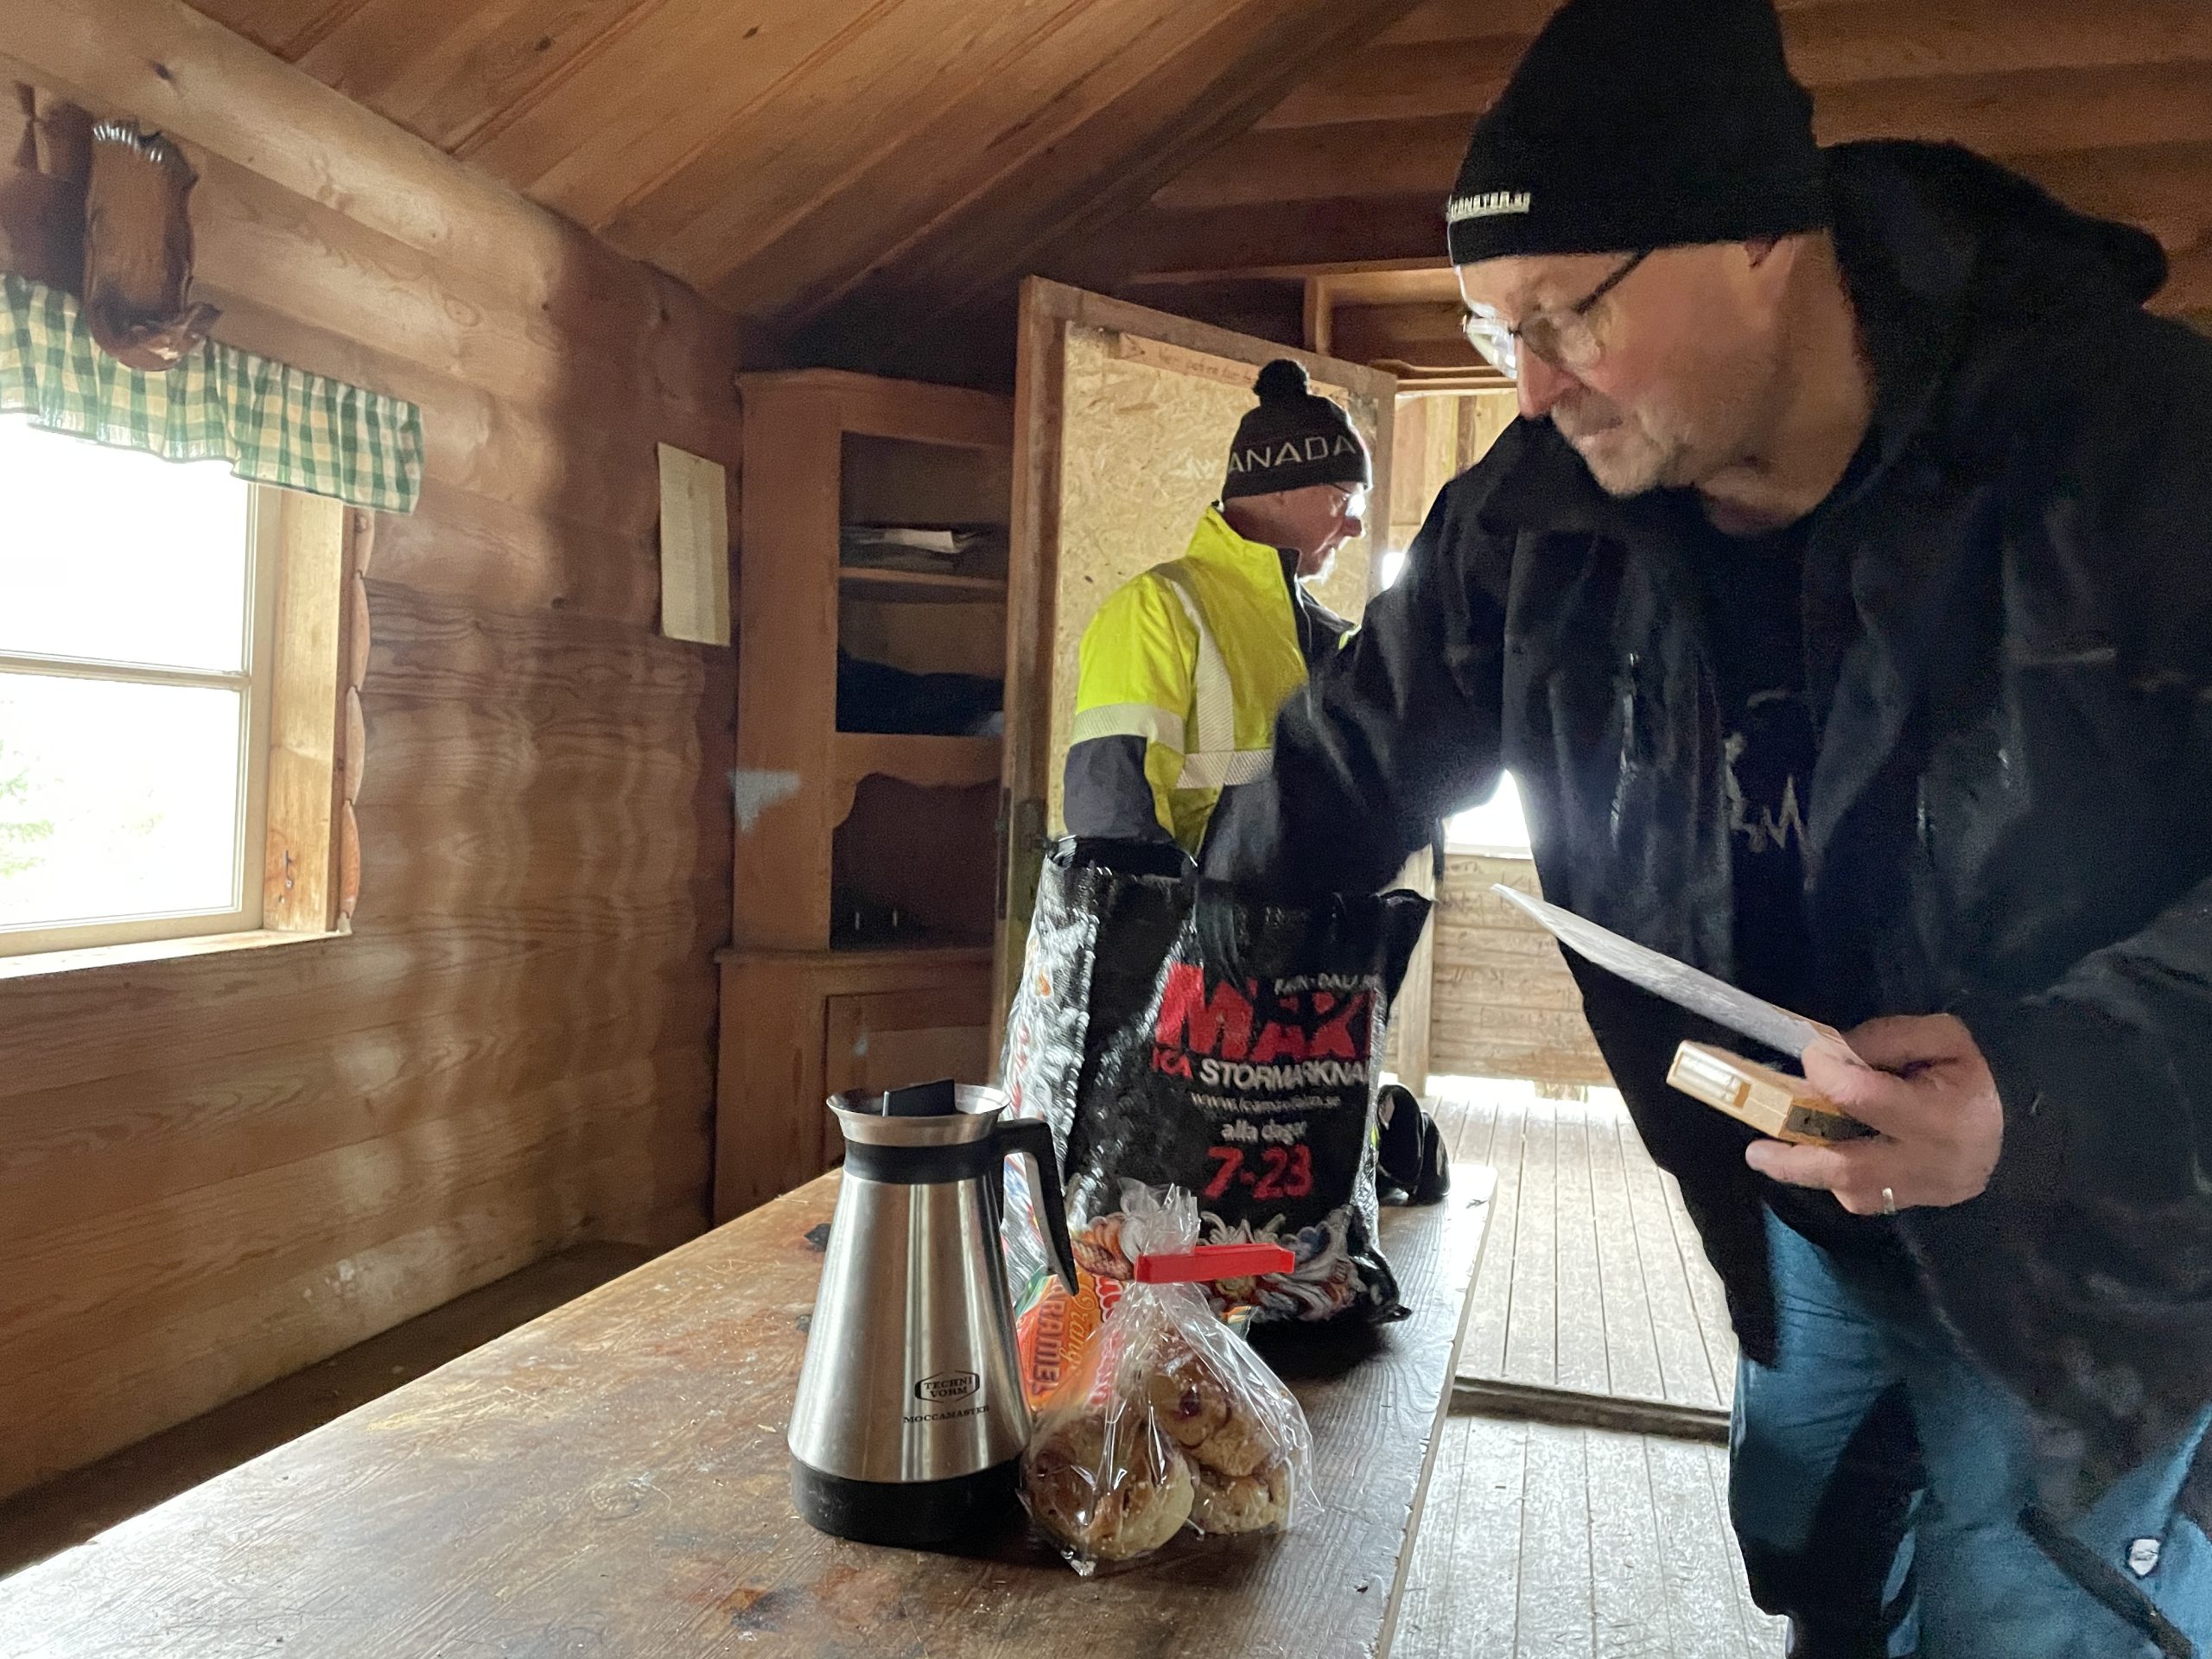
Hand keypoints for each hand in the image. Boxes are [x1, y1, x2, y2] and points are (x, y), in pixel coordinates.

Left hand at [1743, 1013, 2002, 1213]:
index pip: (1865, 1098)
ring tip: (1773, 1153)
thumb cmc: (1977, 1074)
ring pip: (1853, 1191)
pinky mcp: (1919, 1203)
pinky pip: (1866, 1199)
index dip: (1827, 1075)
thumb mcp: (1940, 1037)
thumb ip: (1884, 1040)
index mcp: (1941, 1115)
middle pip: (1848, 1166)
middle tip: (1754, 1151)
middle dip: (1794, 1159)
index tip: (1807, 1056)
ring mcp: (1925, 1190)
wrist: (2025, 1127)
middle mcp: (1931, 1162)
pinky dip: (1838, 1178)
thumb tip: (1828, 1053)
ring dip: (1809, 1171)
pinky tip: (1826, 1157)